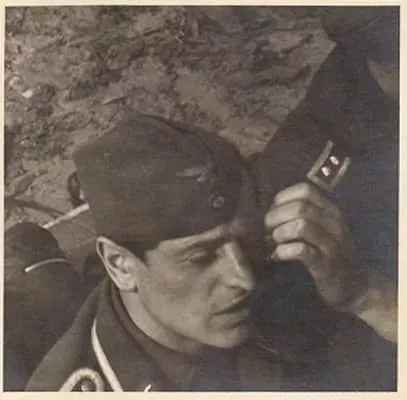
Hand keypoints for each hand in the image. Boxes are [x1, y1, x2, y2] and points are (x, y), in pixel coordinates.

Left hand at [265, 182, 367, 311]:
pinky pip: (302, 251)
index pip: (304, 190)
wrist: (355, 287)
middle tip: (266, 230)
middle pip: (299, 207)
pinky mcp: (326, 265)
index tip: (272, 212)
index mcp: (330, 210)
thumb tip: (269, 208)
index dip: (282, 198)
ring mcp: (332, 244)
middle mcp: (333, 223)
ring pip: (301, 225)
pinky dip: (283, 251)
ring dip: (279, 233)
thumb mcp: (321, 228)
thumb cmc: (329, 253)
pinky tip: (277, 256)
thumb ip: (302, 214)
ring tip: (272, 242)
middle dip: (276, 217)